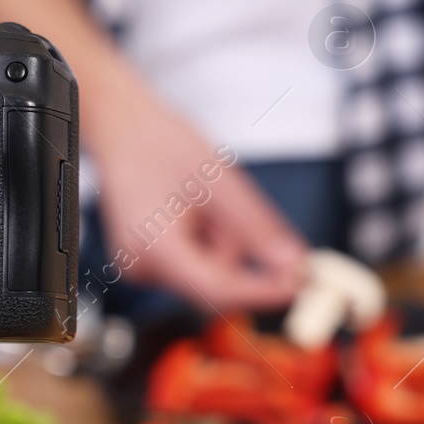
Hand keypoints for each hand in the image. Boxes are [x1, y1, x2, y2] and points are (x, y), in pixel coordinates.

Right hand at [86, 66, 307, 310]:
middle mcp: (142, 268)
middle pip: (214, 285)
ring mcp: (141, 270)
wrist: (122, 132)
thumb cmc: (160, 146)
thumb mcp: (220, 181)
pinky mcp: (147, 266)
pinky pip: (193, 267)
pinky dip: (207, 244)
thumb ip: (256, 228)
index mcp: (154, 248)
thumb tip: (293, 264)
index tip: (301, 282)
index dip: (263, 290)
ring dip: (222, 245)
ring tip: (203, 201)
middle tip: (235, 210)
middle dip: (237, 253)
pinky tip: (191, 211)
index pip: (218, 289)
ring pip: (207, 276)